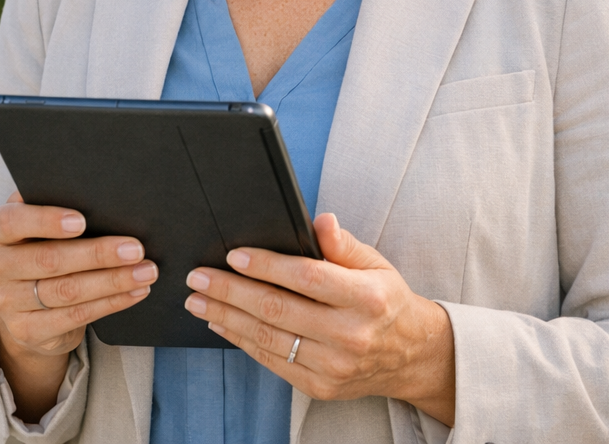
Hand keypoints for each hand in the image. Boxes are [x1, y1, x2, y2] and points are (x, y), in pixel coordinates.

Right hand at [0, 191, 157, 421]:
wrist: (23, 298)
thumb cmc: (43, 240)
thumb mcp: (40, 221)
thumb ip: (56, 203)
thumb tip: (103, 193)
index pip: (11, 222)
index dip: (46, 221)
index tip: (81, 220)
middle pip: (49, 260)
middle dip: (98, 254)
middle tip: (136, 248)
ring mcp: (7, 303)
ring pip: (66, 291)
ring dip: (113, 281)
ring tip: (146, 270)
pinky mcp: (27, 330)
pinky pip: (75, 316)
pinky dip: (111, 303)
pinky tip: (135, 292)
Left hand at [183, 212, 454, 425]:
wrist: (410, 354)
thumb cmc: (385, 298)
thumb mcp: (375, 263)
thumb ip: (343, 244)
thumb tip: (321, 221)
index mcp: (366, 297)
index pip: (308, 278)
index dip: (267, 266)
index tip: (233, 255)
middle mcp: (350, 335)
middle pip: (278, 310)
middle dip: (231, 291)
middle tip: (198, 277)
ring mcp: (334, 366)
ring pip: (268, 339)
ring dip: (226, 317)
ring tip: (198, 299)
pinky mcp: (320, 387)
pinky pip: (273, 361)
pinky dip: (242, 341)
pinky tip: (222, 323)